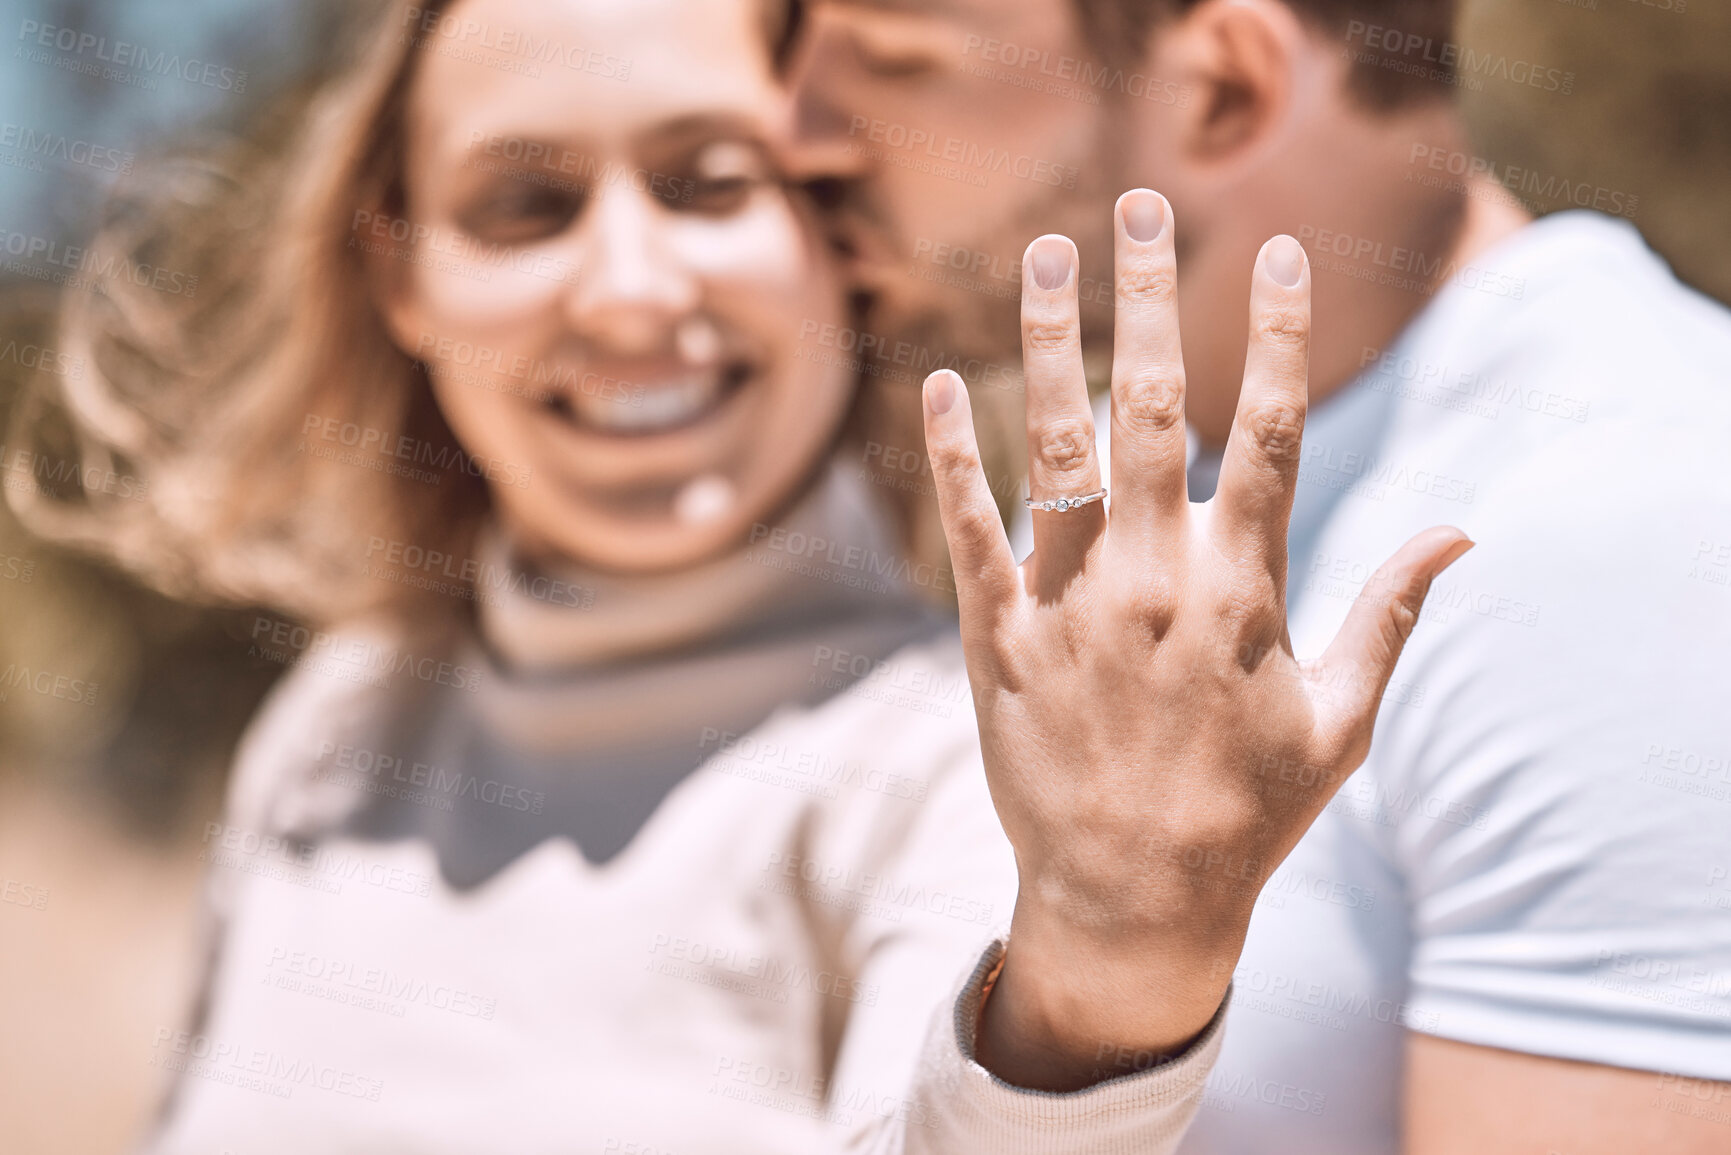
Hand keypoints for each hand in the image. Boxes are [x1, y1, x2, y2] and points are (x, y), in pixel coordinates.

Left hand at [920, 190, 1472, 1091]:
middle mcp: (1154, 580)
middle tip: (1138, 205)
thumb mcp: (1341, 722)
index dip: (1278, 335)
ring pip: (1056, 448)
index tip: (1276, 251)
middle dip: (1150, 298)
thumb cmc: (1248, 812)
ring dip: (1048, 342)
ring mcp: (1069, 605)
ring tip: (1041, 255)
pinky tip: (937, 382)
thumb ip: (1391, 615)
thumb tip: (1461, 529)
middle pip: (1156, 408)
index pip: (1274, 434)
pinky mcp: (996, 639)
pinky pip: (967, 531)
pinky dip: (950, 456)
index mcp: (1243, 591)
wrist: (1132, 900)